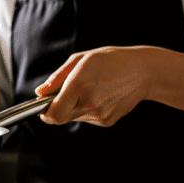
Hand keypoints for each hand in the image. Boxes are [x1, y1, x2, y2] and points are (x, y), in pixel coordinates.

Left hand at [36, 46, 154, 126]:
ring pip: (73, 118)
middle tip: (64, 93)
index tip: (42, 105)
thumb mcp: (80, 59)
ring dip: (72, 107)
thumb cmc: (110, 61)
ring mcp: (100, 115)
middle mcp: (89, 104)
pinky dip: (85, 110)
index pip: (53, 114)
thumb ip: (57, 78)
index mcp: (79, 85)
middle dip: (56, 108)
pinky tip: (98, 95)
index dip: (44, 112)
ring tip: (88, 89)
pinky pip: (86, 119)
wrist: (143, 72)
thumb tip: (40, 93)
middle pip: (60, 118)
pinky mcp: (107, 122)